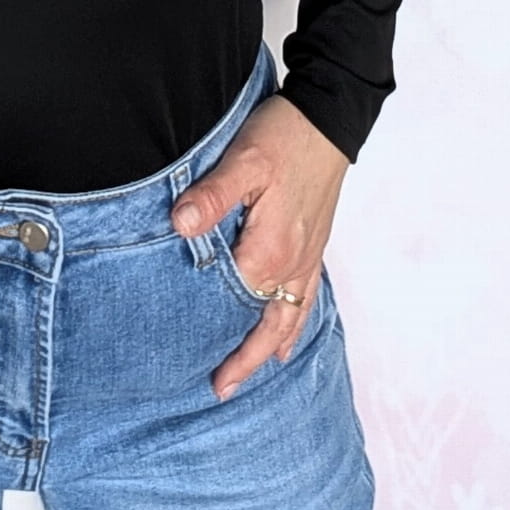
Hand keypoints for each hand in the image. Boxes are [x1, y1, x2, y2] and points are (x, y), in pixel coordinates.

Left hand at [171, 93, 350, 400]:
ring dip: (267, 348)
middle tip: (219, 390)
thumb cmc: (285, 136)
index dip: (209, 325)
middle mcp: (292, 263)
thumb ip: (211, 197)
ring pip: (288, 318)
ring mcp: (307, 257)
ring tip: (247, 376)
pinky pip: (306, 299)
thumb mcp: (242, 160)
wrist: (329, 119)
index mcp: (270, 249)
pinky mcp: (314, 245)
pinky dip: (294, 325)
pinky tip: (288, 340)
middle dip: (244, 358)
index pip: (234, 302)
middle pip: (266, 325)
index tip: (187, 351)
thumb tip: (180, 226)